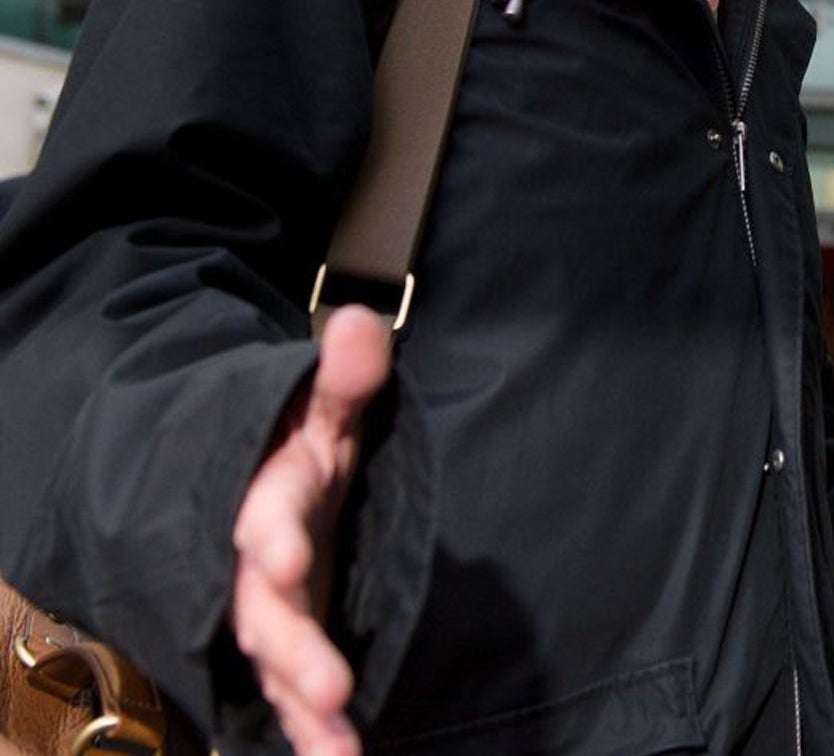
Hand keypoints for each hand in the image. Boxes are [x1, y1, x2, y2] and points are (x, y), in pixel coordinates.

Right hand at [230, 306, 392, 755]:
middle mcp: (264, 560)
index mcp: (274, 495)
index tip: (282, 554)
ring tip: (337, 750)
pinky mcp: (296, 638)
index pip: (266, 514)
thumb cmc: (313, 435)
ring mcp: (278, 605)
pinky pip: (298, 690)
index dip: (272, 534)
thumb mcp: (333, 401)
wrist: (283, 472)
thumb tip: (360, 328)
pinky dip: (313, 727)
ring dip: (304, 707)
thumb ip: (349, 374)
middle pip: (268, 608)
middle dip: (295, 647)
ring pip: (280, 662)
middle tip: (328, 686)